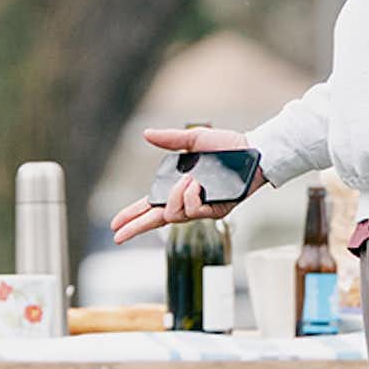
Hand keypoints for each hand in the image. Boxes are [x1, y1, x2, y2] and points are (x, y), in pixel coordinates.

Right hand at [110, 125, 263, 244]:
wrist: (252, 151)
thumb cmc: (227, 147)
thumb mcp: (194, 139)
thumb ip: (170, 140)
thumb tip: (146, 134)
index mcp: (178, 188)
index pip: (150, 206)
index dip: (132, 216)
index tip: (116, 224)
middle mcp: (187, 201)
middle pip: (156, 220)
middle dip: (136, 227)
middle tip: (119, 234)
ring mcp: (201, 209)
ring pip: (173, 215)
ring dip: (175, 196)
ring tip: (189, 179)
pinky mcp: (216, 211)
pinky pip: (193, 210)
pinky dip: (190, 196)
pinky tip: (196, 184)